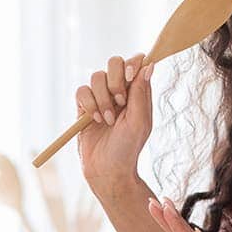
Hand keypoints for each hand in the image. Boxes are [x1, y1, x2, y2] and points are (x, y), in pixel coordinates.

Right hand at [74, 54, 152, 194]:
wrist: (107, 169)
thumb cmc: (128, 147)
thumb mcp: (139, 121)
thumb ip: (141, 92)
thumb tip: (150, 64)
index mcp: (138, 92)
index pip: (136, 62)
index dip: (132, 63)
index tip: (129, 77)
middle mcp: (120, 91)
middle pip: (114, 63)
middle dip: (115, 80)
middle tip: (120, 102)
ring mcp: (101, 97)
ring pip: (96, 76)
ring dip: (102, 98)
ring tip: (107, 120)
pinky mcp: (84, 106)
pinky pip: (81, 91)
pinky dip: (88, 103)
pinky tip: (95, 120)